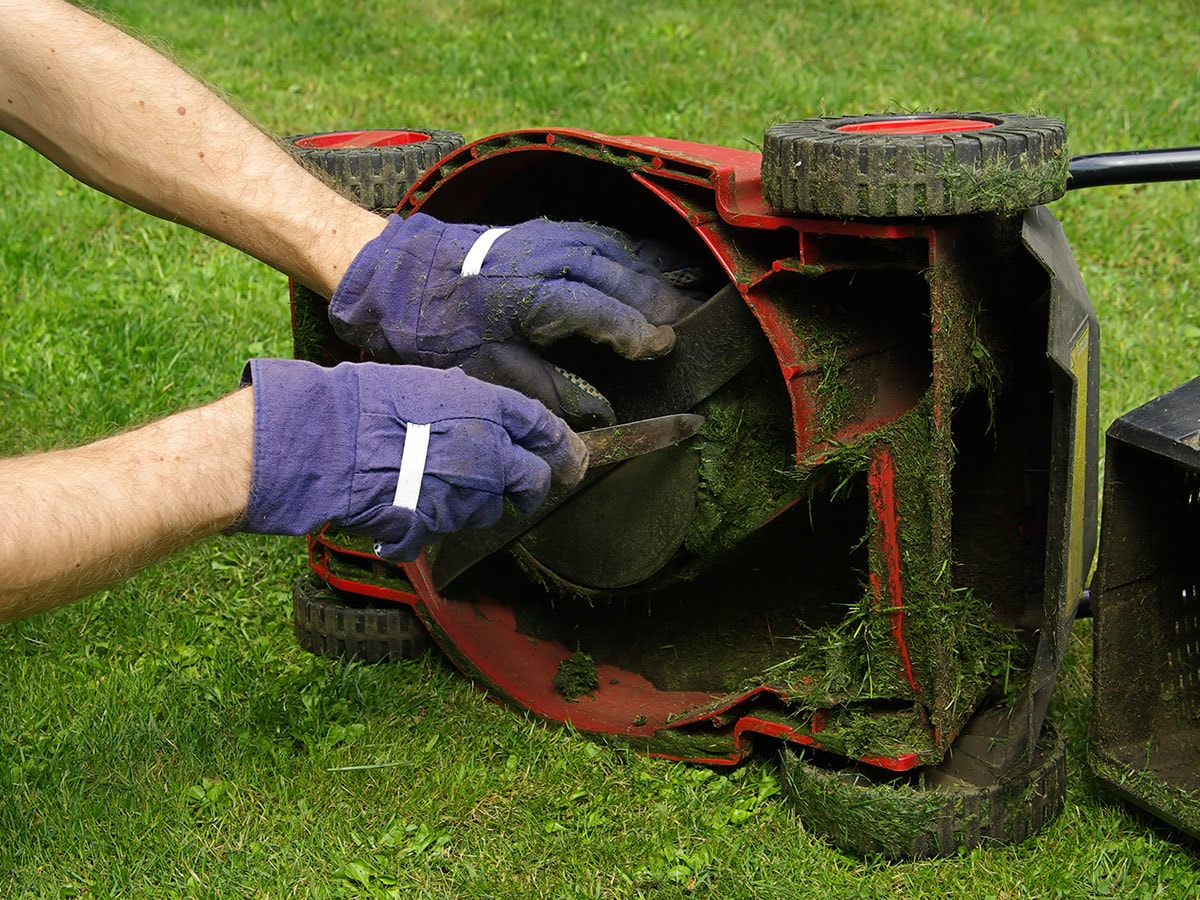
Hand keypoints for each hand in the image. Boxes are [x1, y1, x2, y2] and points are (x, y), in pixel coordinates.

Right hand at [238, 359, 586, 559]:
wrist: (331, 440)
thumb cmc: (372, 401)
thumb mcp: (429, 382)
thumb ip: (466, 399)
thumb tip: (478, 404)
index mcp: (492, 411)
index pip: (546, 430)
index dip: (561, 445)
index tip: (567, 455)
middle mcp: (491, 455)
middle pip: (535, 480)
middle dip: (534, 485)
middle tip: (524, 488)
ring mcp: (467, 496)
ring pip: (492, 509)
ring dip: (478, 502)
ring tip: (440, 485)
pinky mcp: (439, 527)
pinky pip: (448, 529)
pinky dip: (436, 522)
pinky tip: (412, 509)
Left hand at [327, 213, 699, 425]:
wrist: (387, 273)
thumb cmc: (430, 328)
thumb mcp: (483, 371)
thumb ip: (546, 390)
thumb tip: (594, 416)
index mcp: (531, 296)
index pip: (602, 311)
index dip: (636, 330)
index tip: (661, 347)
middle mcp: (542, 259)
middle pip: (616, 273)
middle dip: (656, 297)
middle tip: (687, 319)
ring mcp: (538, 238)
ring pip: (609, 248)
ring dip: (645, 268)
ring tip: (677, 287)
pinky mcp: (533, 230)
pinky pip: (591, 233)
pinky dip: (621, 246)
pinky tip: (636, 258)